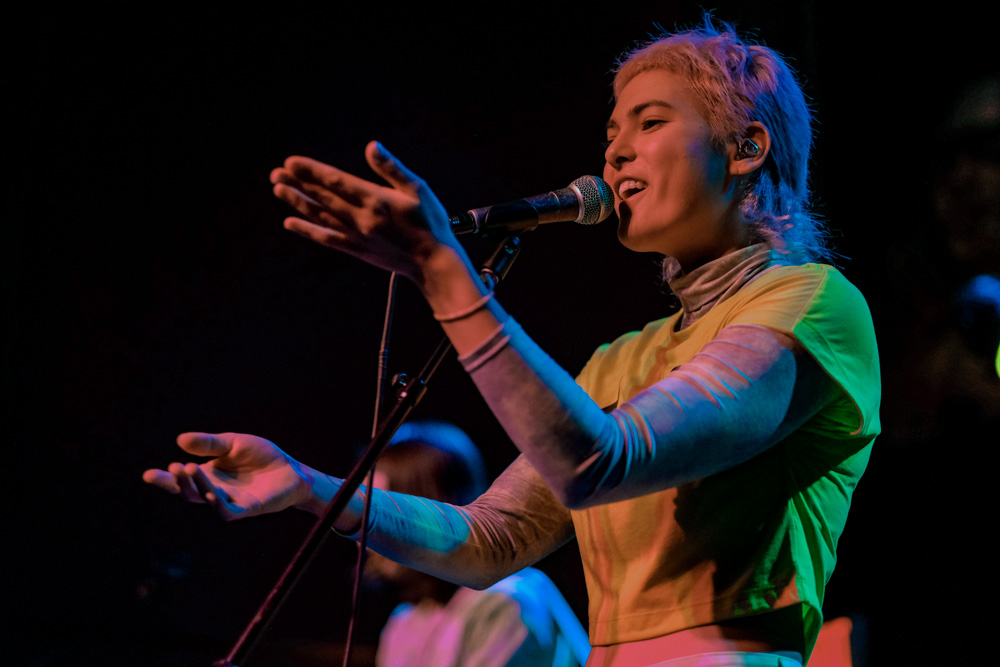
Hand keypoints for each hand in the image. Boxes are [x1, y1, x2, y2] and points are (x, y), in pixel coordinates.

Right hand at [142, 432, 312, 520]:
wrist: (291, 470)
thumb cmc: (262, 456)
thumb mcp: (234, 443)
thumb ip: (210, 443)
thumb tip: (181, 440)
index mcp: (208, 475)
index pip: (180, 480)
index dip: (163, 479)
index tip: (147, 475)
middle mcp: (215, 490)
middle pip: (188, 492)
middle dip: (177, 482)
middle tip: (173, 466)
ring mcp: (230, 501)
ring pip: (205, 500)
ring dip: (196, 487)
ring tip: (190, 469)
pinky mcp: (247, 509)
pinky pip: (227, 512)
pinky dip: (217, 505)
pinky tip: (212, 494)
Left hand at [270, 141, 457, 283]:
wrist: (434, 263)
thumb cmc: (431, 223)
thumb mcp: (418, 189)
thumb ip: (392, 168)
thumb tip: (372, 146)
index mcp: (375, 200)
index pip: (336, 181)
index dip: (311, 171)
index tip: (292, 162)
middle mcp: (361, 218)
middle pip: (322, 198)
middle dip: (297, 184)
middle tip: (276, 173)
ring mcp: (356, 236)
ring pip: (320, 216)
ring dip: (298, 203)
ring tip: (279, 190)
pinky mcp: (357, 250)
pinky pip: (326, 238)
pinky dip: (307, 230)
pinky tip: (291, 223)